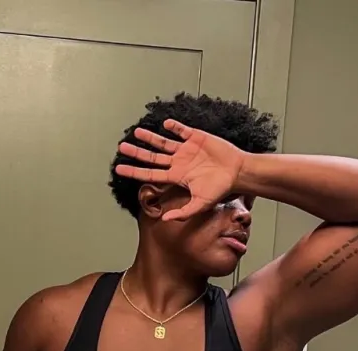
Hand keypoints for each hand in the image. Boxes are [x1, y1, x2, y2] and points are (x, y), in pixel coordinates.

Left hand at [115, 119, 244, 220]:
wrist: (237, 173)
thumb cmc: (221, 189)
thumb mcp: (201, 204)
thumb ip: (184, 212)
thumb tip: (165, 219)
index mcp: (177, 176)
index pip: (150, 174)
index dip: (135, 171)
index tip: (119, 169)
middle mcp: (178, 162)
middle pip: (152, 157)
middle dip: (136, 153)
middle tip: (121, 148)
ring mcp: (186, 150)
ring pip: (163, 142)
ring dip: (150, 138)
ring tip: (136, 133)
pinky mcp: (197, 138)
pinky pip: (182, 130)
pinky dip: (174, 127)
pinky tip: (165, 124)